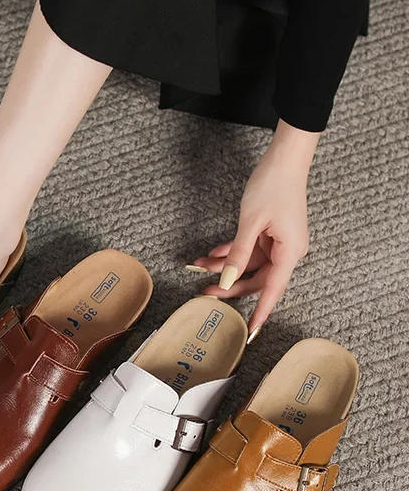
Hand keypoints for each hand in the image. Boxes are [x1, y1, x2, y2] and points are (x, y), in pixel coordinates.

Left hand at [189, 120, 320, 340]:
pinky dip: (231, 252)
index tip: (250, 332)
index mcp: (290, 252)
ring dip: (225, 266)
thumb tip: (226, 281)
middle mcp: (288, 251)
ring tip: (199, 266)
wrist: (284, 157)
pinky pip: (249, 250)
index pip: (272, 291)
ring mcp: (279, 242)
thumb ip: (238, 255)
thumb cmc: (272, 186)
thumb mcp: (250, 223)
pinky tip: (210, 254)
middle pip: (257, 279)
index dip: (260, 313)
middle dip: (229, 285)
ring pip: (249, 264)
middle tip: (203, 292)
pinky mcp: (271, 233)